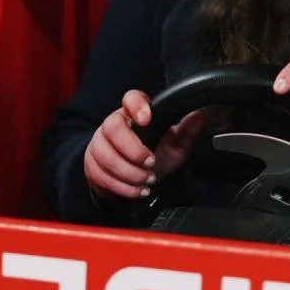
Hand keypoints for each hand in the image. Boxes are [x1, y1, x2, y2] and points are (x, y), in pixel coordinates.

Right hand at [83, 89, 204, 201]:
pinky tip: (137, 190)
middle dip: (132, 149)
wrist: (135, 179)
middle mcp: (113, 124)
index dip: (136, 105)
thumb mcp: (175, 146)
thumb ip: (186, 132)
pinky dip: (122, 186)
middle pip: (112, 127)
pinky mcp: (91, 163)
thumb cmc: (155, 155)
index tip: (147, 119)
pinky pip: (100, 174)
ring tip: (147, 180)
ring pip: (105, 155)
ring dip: (129, 172)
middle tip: (150, 163)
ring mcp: (99, 143)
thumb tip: (199, 116)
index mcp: (134, 113)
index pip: (130, 98)